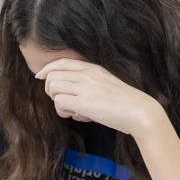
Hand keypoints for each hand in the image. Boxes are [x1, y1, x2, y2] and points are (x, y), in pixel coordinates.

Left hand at [37, 58, 162, 135]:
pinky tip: (78, 116)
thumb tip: (70, 90)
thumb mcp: (106, 83)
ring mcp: (85, 87)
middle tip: (64, 103)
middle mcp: (87, 74)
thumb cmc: (124, 102)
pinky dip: (63, 112)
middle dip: (51, 91)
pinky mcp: (84, 102)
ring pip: (53, 88)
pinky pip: (59, 103)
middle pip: (52, 75)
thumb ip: (90, 82)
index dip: (47, 69)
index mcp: (92, 68)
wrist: (139, 111)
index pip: (61, 62)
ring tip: (73, 111)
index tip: (40, 77)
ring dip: (58, 102)